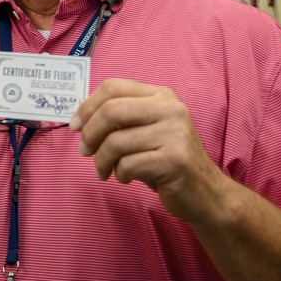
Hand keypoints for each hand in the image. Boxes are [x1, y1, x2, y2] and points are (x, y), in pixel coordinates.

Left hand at [70, 78, 230, 223]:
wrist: (206, 193)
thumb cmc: (166, 159)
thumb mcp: (146, 130)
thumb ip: (120, 118)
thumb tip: (79, 120)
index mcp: (161, 95)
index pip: (113, 87)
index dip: (87, 106)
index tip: (74, 125)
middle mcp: (170, 109)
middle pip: (111, 111)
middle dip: (90, 134)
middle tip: (84, 151)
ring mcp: (175, 133)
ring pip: (116, 142)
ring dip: (102, 161)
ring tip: (104, 170)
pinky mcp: (174, 160)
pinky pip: (128, 165)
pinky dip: (119, 174)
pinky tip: (126, 178)